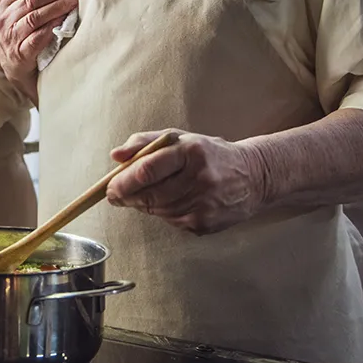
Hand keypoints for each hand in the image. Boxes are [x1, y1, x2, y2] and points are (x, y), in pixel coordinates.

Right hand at [0, 0, 77, 102]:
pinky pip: (38, 36)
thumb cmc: (18, 33)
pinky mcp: (19, 53)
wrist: (13, 66)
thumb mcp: (14, 12)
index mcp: (0, 3)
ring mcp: (9, 36)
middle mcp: (2, 19)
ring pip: (35, 16)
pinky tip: (65, 20)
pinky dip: (53, 26)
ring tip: (74, 1)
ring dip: (58, 6)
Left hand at [105, 129, 265, 234]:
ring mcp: (204, 204)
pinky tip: (172, 201)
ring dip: (144, 205)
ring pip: (157, 210)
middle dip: (127, 196)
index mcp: (191, 152)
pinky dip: (163, 213)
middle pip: (150, 195)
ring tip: (147, 194)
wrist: (253, 177)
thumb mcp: (179, 138)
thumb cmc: (209, 155)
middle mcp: (200, 178)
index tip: (110, 186)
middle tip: (116, 194)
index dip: (123, 181)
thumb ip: (144, 143)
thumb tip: (116, 156)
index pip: (148, 170)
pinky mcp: (205, 223)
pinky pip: (171, 221)